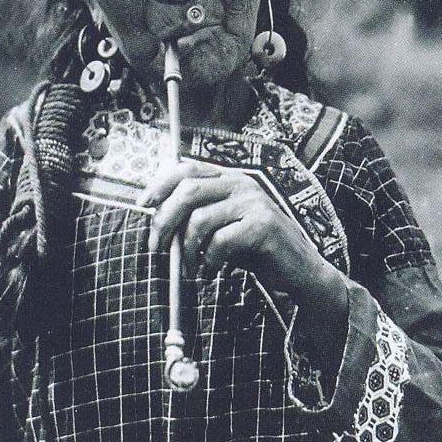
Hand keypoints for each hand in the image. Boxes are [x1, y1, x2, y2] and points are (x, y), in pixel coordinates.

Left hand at [137, 159, 347, 320]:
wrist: (299, 270)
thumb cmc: (255, 250)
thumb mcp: (223, 227)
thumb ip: (198, 218)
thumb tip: (158, 224)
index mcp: (230, 178)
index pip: (187, 168)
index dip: (160, 184)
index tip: (142, 204)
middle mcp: (242, 183)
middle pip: (188, 191)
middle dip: (164, 221)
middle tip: (156, 248)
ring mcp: (254, 202)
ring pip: (200, 220)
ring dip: (186, 250)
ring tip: (190, 268)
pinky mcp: (263, 225)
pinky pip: (220, 242)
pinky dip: (210, 261)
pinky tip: (212, 272)